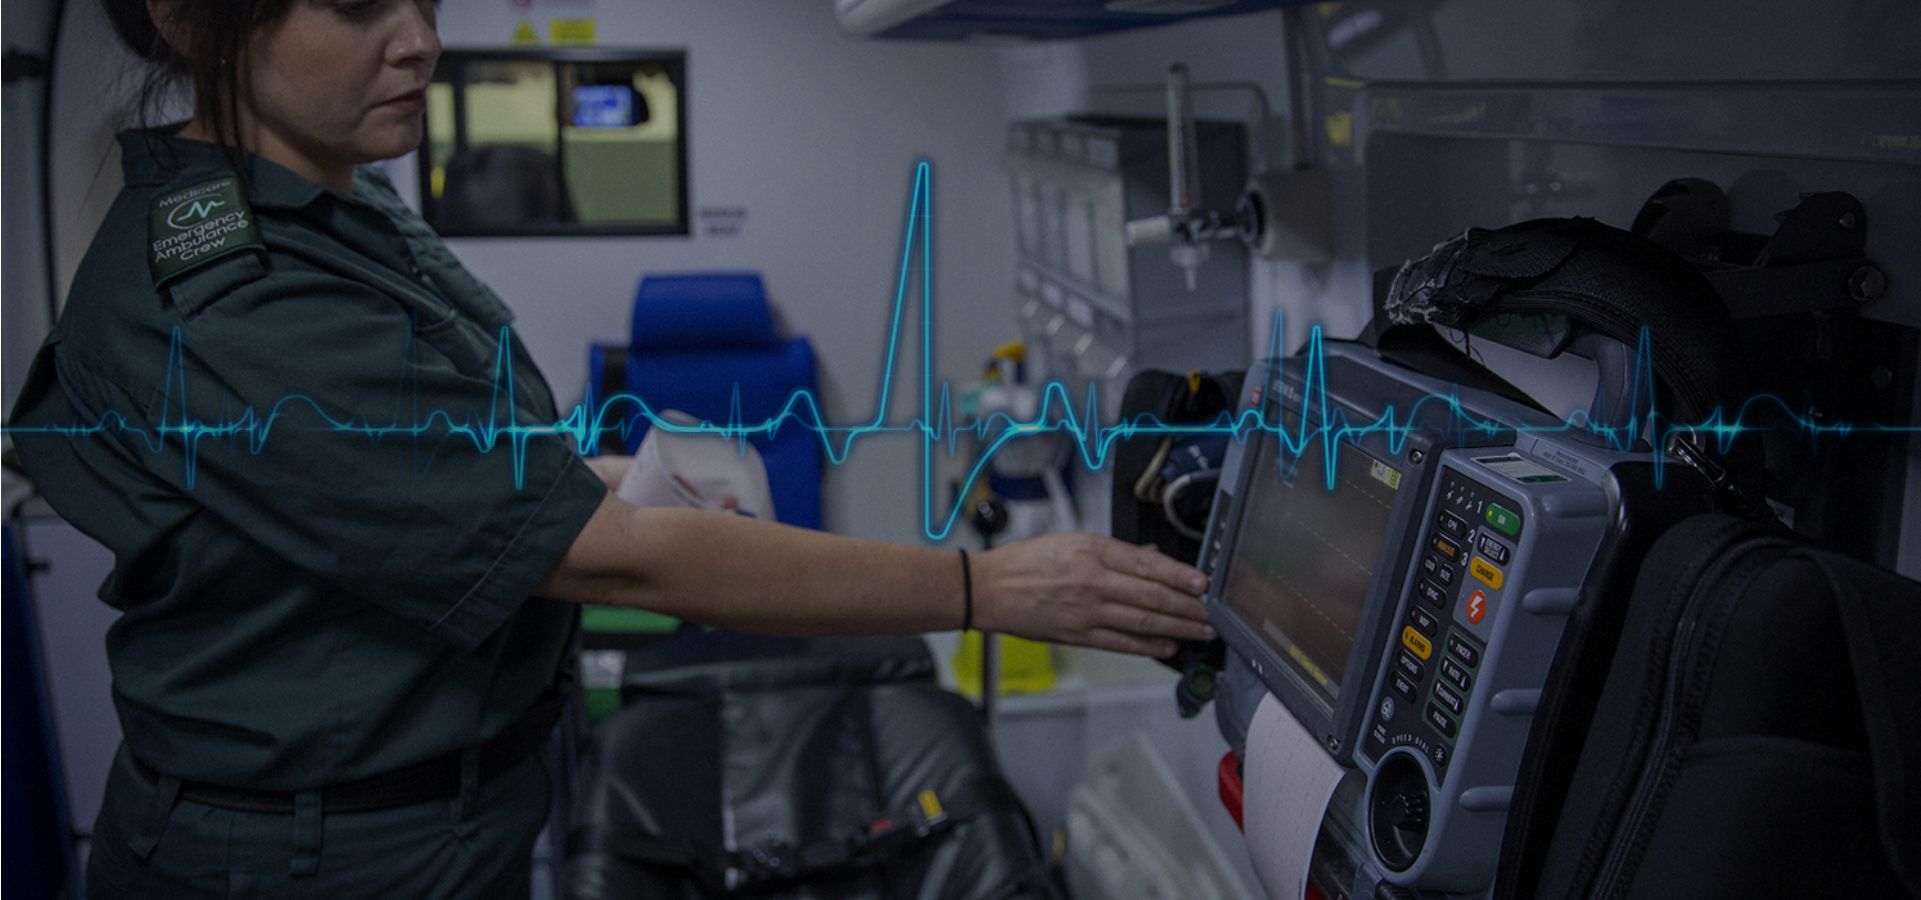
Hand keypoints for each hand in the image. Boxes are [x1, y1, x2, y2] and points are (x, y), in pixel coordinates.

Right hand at [973, 533, 1213, 657]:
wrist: (989, 588)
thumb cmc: (1026, 562)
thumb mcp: (1072, 541)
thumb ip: (1114, 552)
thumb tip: (1151, 557)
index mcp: (1093, 550)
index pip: (1149, 564)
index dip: (1181, 575)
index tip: (1203, 583)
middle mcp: (1094, 581)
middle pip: (1153, 595)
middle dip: (1188, 607)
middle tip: (1212, 614)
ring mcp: (1087, 611)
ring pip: (1143, 621)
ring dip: (1177, 628)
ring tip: (1200, 631)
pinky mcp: (1079, 634)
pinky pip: (1121, 642)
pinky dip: (1148, 646)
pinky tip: (1168, 646)